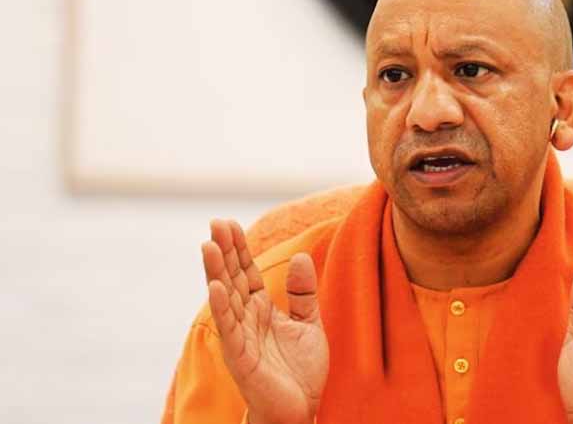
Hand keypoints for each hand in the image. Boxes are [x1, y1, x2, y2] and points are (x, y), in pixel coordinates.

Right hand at [201, 219, 328, 423]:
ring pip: (225, 298)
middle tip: (215, 222)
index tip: (229, 223)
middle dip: (224, 251)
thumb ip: (302, 292)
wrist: (300, 409)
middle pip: (231, 278)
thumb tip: (300, 256)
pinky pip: (229, 328)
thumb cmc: (300, 371)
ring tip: (208, 245)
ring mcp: (240, 337)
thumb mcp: (309, 323)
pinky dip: (222, 307)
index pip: (245, 272)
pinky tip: (216, 286)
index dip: (238, 248)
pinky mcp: (241, 357)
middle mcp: (246, 319)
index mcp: (261, 309)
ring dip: (216, 272)